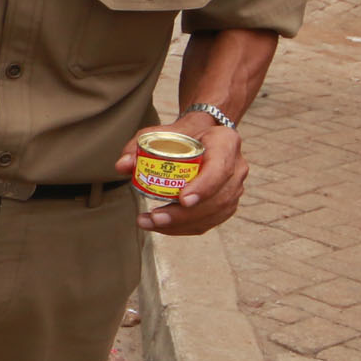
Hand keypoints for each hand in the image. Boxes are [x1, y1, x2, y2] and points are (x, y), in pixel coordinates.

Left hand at [117, 117, 248, 235]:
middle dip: (185, 214)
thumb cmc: (181, 134)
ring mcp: (235, 187)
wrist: (202, 137)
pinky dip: (186, 228)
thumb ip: (138, 146)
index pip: (220, 168)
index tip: (182, 200)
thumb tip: (123, 166)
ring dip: (182, 224)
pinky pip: (210, 221)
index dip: (204, 187)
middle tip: (156, 218)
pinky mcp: (228, 204)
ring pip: (215, 213)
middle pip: (217, 198)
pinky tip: (163, 228)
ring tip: (151, 223)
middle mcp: (237, 166)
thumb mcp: (158, 132)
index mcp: (226, 141)